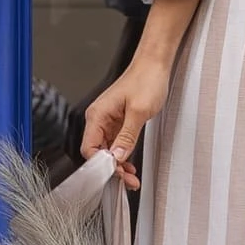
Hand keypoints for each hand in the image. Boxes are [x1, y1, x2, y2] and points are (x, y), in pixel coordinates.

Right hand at [82, 0, 197, 189]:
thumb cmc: (146, 79)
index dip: (102, 165)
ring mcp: (108, 121)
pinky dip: (122, 155)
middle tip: (128, 181)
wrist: (155, 64)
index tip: (117, 174)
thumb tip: (117, 157)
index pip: (90, 149)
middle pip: (98, 152)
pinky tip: (130, 163)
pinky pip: (115, 143)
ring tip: (131, 177)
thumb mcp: (138, 112)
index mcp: (97, 115)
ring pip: (107, 150)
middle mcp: (99, 118)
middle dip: (112, 169)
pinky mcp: (118, 122)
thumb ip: (127, 137)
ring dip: (118, 164)